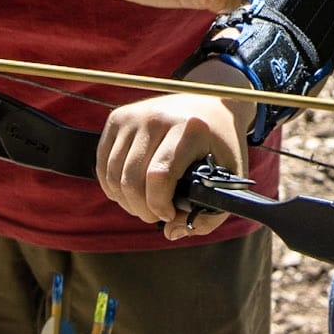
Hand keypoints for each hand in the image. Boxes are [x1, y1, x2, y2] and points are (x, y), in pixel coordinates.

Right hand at [95, 88, 251, 238]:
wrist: (210, 102)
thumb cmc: (220, 145)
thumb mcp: (230, 178)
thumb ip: (208, 216)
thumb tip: (171, 232)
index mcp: (189, 129)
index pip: (159, 175)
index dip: (159, 205)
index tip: (170, 214)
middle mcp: (157, 118)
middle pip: (132, 179)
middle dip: (142, 209)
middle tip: (156, 215)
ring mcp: (134, 116)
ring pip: (113, 175)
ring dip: (126, 201)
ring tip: (145, 205)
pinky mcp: (118, 118)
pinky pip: (103, 164)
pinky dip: (113, 186)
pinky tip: (131, 191)